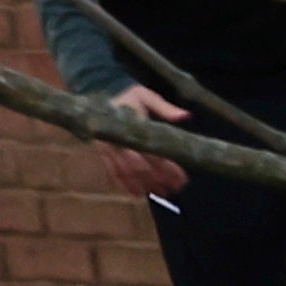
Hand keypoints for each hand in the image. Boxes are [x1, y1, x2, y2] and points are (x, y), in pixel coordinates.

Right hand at [94, 84, 189, 200]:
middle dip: (159, 181)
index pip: (154, 154)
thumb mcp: (147, 96)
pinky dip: (125, 184)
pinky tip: (138, 194)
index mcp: (131, 127)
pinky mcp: (101, 152)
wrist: (99, 91)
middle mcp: (118, 140)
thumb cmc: (128, 96)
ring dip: (145, 186)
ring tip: (161, 194)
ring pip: (126, 173)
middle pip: (140, 168)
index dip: (169, 169)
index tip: (183, 179)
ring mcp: (107, 148)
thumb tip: (186, 116)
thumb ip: (165, 108)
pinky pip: (112, 172)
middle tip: (175, 190)